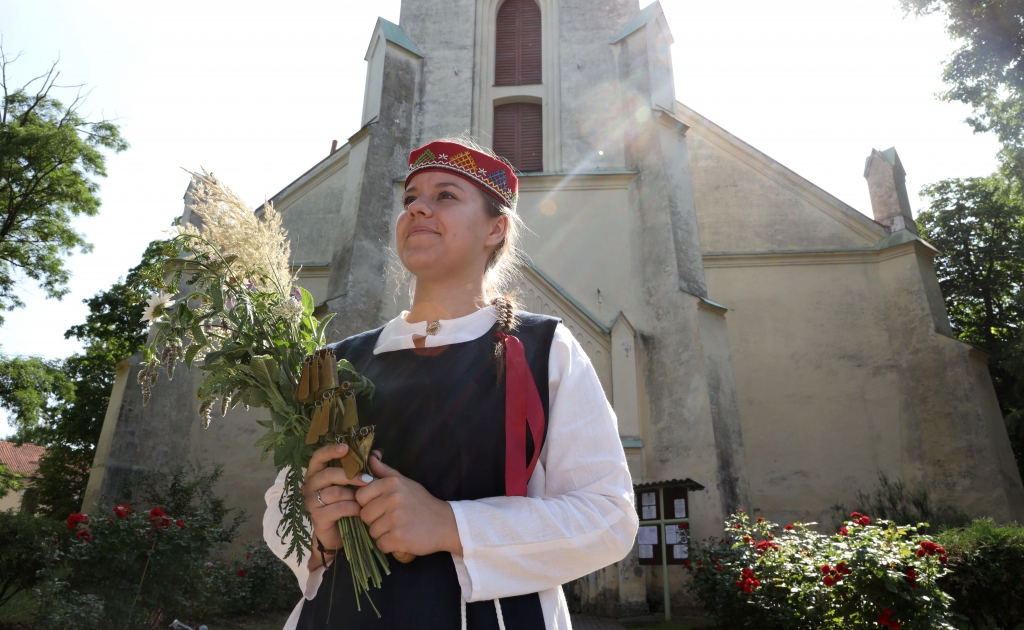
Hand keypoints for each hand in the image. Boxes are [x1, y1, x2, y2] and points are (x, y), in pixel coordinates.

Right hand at [301, 443, 372, 568]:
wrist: (339, 534)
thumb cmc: (346, 503)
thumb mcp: (355, 484)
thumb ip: (364, 468)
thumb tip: (377, 453)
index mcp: (317, 473)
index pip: (318, 457)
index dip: (330, 451)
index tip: (346, 448)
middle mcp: (310, 485)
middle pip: (328, 474)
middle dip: (350, 476)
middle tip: (368, 479)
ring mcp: (311, 502)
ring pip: (335, 492)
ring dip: (353, 495)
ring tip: (363, 500)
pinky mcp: (317, 517)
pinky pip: (338, 508)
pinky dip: (353, 508)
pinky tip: (360, 511)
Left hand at [356, 456, 462, 556]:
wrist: (446, 523)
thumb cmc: (423, 503)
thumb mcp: (406, 482)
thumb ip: (385, 471)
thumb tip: (371, 455)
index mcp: (392, 483)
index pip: (360, 496)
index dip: (368, 504)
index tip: (382, 507)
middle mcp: (393, 498)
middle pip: (364, 515)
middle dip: (375, 520)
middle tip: (393, 520)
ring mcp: (395, 518)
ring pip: (372, 531)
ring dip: (383, 533)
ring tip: (399, 528)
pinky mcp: (398, 537)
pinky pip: (380, 544)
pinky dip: (389, 545)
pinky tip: (402, 538)